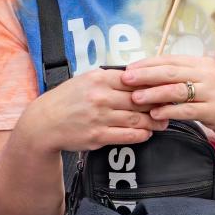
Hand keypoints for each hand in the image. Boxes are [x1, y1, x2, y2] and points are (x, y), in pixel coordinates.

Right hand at [19, 67, 167, 154]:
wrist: (45, 122)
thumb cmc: (67, 100)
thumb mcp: (85, 80)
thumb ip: (109, 79)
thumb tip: (137, 78)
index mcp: (98, 79)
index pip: (134, 81)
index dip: (153, 86)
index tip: (164, 89)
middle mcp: (100, 97)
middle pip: (139, 101)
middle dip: (157, 105)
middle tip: (169, 108)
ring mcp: (99, 117)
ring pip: (137, 119)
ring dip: (153, 122)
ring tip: (162, 122)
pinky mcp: (98, 135)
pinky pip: (127, 135)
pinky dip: (141, 135)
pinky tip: (146, 133)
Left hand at [123, 55, 214, 148]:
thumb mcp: (204, 84)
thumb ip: (181, 78)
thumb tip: (147, 76)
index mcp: (202, 64)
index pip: (169, 59)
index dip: (147, 64)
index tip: (128, 69)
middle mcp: (208, 74)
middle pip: (171, 71)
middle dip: (145, 75)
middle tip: (126, 80)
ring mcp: (214, 92)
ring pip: (177, 90)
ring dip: (153, 94)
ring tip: (135, 98)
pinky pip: (188, 110)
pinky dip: (169, 111)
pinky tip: (155, 114)